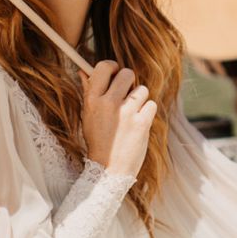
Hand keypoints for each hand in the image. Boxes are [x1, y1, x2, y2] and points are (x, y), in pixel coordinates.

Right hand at [79, 60, 156, 177]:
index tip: (115, 73)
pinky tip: (139, 123)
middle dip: (129, 82)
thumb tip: (84, 71)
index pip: (104, 67)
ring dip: (140, 99)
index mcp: (92, 100)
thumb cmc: (98, 141)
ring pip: (142, 89)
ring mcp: (126, 113)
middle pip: (127, 73)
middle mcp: (108, 103)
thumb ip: (88, 91)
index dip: (113, 67)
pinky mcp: (142, 123)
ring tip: (132, 114)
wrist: (109, 170)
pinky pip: (151, 104)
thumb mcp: (88, 115)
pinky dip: (148, 113)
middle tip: (127, 94)